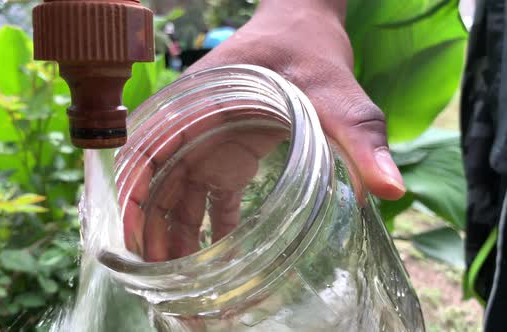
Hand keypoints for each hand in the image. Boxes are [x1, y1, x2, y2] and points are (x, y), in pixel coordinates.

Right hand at [119, 2, 404, 261]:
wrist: (305, 24)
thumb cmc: (308, 50)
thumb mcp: (334, 93)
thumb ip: (358, 137)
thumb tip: (389, 189)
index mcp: (200, 106)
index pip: (150, 156)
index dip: (136, 200)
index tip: (135, 242)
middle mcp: (196, 126)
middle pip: (161, 185)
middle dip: (156, 233)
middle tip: (163, 282)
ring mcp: (210, 142)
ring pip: (182, 196)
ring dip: (178, 236)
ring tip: (184, 282)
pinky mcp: (229, 154)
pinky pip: (211, 196)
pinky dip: (210, 225)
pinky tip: (219, 257)